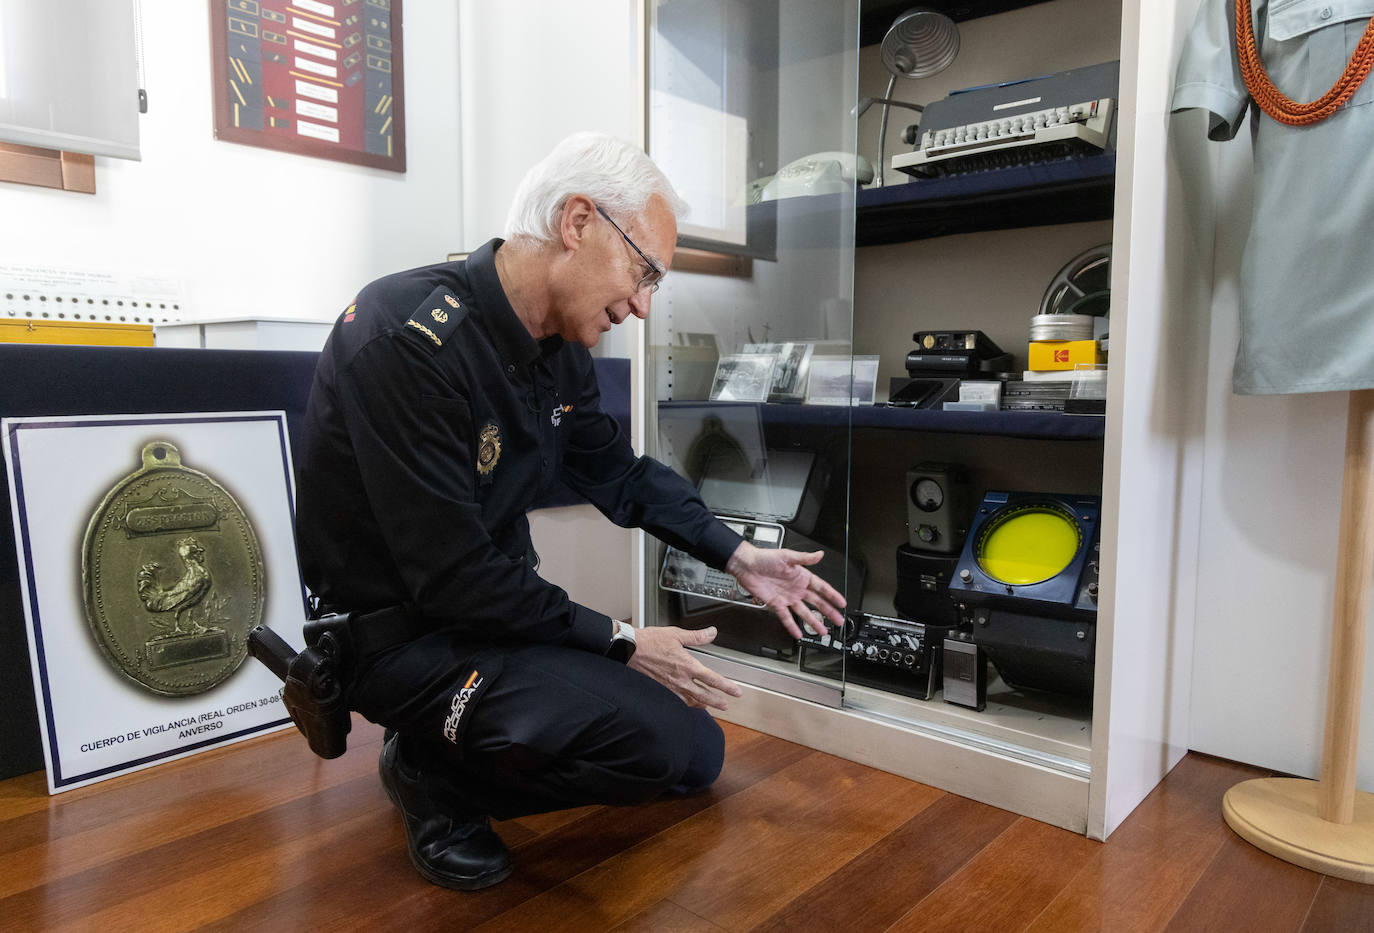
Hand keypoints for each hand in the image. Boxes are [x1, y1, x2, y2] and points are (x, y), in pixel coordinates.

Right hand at [627, 625, 743, 710]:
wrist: (629, 649)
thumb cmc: (649, 641)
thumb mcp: (676, 634)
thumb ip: (696, 636)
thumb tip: (712, 633)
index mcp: (686, 665)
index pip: (712, 679)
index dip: (726, 687)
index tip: (735, 692)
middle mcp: (680, 680)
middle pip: (704, 695)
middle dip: (717, 701)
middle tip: (726, 705)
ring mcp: (670, 688)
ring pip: (690, 701)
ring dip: (702, 705)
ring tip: (709, 706)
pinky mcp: (661, 690)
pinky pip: (677, 701)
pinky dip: (686, 704)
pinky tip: (688, 703)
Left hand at [725, 540, 846, 639]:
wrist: (747, 565)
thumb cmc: (765, 558)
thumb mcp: (787, 556)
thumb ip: (805, 558)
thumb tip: (820, 554)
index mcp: (802, 576)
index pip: (822, 588)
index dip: (832, 595)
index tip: (842, 603)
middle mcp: (796, 588)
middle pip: (817, 602)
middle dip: (828, 612)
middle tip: (838, 620)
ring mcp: (787, 597)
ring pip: (804, 612)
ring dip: (813, 622)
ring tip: (822, 631)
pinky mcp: (776, 604)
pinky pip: (786, 617)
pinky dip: (792, 626)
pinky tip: (798, 633)